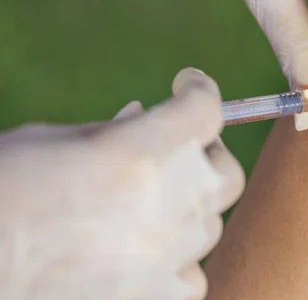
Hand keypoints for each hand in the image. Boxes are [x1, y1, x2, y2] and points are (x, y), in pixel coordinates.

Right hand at [0, 68, 243, 299]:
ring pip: (209, 226)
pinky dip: (176, 263)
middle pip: (226, 174)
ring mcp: (164, 258)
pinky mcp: (152, 299)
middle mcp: (166, 205)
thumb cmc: (5, 189)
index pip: (205, 110)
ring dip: (188, 210)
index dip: (199, 91)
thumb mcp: (54, 140)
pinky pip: (192, 277)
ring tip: (151, 206)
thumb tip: (142, 118)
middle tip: (182, 152)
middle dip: (207, 155)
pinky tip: (146, 255)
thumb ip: (113, 131)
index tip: (188, 87)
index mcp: (140, 153)